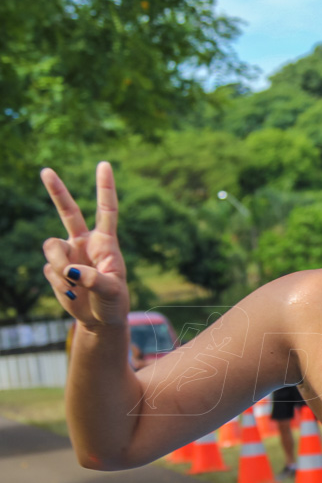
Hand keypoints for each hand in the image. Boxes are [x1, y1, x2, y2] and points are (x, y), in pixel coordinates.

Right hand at [40, 162, 128, 328]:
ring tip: (74, 284)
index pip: (106, 211)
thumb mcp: (112, 292)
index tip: (104, 165)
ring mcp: (68, 254)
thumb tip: (71, 270)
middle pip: (68, 212)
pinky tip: (71, 293)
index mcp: (105, 243)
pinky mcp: (56, 269)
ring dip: (59, 266)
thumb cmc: (114, 302)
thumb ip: (94, 280)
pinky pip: (49, 270)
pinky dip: (59, 283)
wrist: (101, 318)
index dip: (105, 188)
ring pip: (51, 247)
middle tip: (46, 170)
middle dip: (57, 191)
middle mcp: (85, 243)